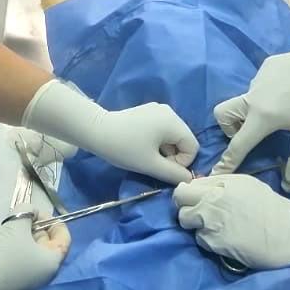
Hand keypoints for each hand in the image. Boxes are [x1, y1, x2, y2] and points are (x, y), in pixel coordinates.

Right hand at [0, 208, 69, 289]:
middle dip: (35, 225)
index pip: (64, 237)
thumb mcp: (16, 225)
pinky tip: (3, 239)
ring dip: (24, 234)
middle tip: (20, 216)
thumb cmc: (2, 254)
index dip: (53, 220)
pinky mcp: (17, 278)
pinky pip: (23, 257)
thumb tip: (30, 210)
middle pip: (48, 242)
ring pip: (33, 248)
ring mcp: (31, 277)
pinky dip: (16, 245)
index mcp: (53, 262)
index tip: (36, 212)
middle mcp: (46, 272)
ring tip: (10, 226)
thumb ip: (27, 211)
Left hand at [22, 79, 198, 183]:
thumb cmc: (125, 148)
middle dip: (173, 156)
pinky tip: (141, 146)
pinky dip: (157, 142)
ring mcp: (157, 110)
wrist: (97, 131)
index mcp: (173, 121)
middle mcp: (169, 111)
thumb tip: (189, 179)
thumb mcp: (151, 164)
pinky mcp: (147, 112)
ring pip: (172, 136)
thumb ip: (173, 173)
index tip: (162, 168)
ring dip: (164, 150)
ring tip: (145, 156)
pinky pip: (162, 130)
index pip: (192, 146)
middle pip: (183, 139)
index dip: (182, 162)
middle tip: (154, 164)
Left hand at [173, 175, 289, 289]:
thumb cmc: (276, 210)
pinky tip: (222, 239)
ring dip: (193, 223)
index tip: (195, 197)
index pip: (192, 183)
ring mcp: (212, 220)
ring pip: (184, 219)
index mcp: (227, 181)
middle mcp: (215, 198)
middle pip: (180, 197)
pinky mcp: (214, 242)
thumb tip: (205, 187)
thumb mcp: (251, 187)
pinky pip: (198, 239)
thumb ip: (226, 184)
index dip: (190, 191)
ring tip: (209, 226)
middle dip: (184, 204)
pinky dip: (206, 239)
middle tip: (194, 210)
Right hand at [212, 18, 289, 189]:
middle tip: (253, 136)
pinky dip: (266, 96)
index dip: (226, 163)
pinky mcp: (269, 64)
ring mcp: (260, 76)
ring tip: (282, 115)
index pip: (237, 144)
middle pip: (223, 113)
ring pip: (245, 98)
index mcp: (263, 115)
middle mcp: (254, 94)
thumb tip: (287, 184)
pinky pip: (259, 85)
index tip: (215, 175)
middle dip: (230, 129)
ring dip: (253, 112)